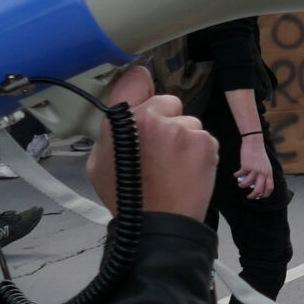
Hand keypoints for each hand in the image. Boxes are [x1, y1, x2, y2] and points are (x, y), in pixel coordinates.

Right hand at [88, 65, 216, 218]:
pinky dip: (200, 151)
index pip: (136, 78)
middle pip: (167, 101)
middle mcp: (151, 117)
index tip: (144, 93)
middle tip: (159, 148)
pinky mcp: (204, 141)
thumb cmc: (127, 197)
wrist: (158, 225)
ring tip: (173, 165)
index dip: (141, 85)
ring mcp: (180, 128)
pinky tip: (188, 170)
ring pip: (188, 121)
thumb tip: (125, 113)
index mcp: (121, 119)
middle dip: (166, 119)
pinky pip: (204, 137)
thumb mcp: (99, 162)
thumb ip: (113, 131)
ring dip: (184, 137)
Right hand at [234, 130, 274, 199]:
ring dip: (242, 186)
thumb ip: (264, 174)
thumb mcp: (266, 165)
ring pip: (247, 184)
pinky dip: (236, 176)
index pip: (270, 187)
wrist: (254, 143)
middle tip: (249, 197)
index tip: (261, 197)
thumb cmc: (260, 155)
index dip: (265, 195)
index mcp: (269, 173)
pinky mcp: (246, 166)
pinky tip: (235, 175)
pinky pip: (239, 175)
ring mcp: (254, 170)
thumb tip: (259, 184)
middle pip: (258, 189)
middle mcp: (262, 173)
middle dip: (253, 196)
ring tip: (240, 185)